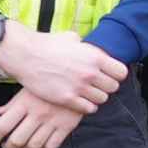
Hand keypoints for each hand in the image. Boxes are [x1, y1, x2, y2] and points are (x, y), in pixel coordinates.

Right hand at [0, 26, 126, 115]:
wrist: (25, 54)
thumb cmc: (48, 44)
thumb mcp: (73, 38)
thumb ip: (87, 47)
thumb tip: (92, 48)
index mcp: (95, 57)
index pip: (121, 72)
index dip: (116, 74)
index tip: (109, 74)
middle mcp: (90, 73)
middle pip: (113, 87)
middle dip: (107, 86)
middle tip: (97, 85)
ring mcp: (79, 87)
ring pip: (102, 99)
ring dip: (96, 97)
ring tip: (88, 93)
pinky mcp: (66, 99)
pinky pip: (88, 109)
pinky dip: (87, 106)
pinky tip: (80, 100)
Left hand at [0, 89, 87, 147]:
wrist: (78, 79)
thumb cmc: (50, 83)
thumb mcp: (28, 89)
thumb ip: (13, 103)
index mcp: (24, 103)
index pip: (2, 126)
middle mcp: (37, 113)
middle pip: (16, 140)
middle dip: (8, 147)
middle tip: (7, 146)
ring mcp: (53, 121)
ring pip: (33, 146)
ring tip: (23, 147)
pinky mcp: (66, 126)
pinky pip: (52, 146)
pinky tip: (40, 146)